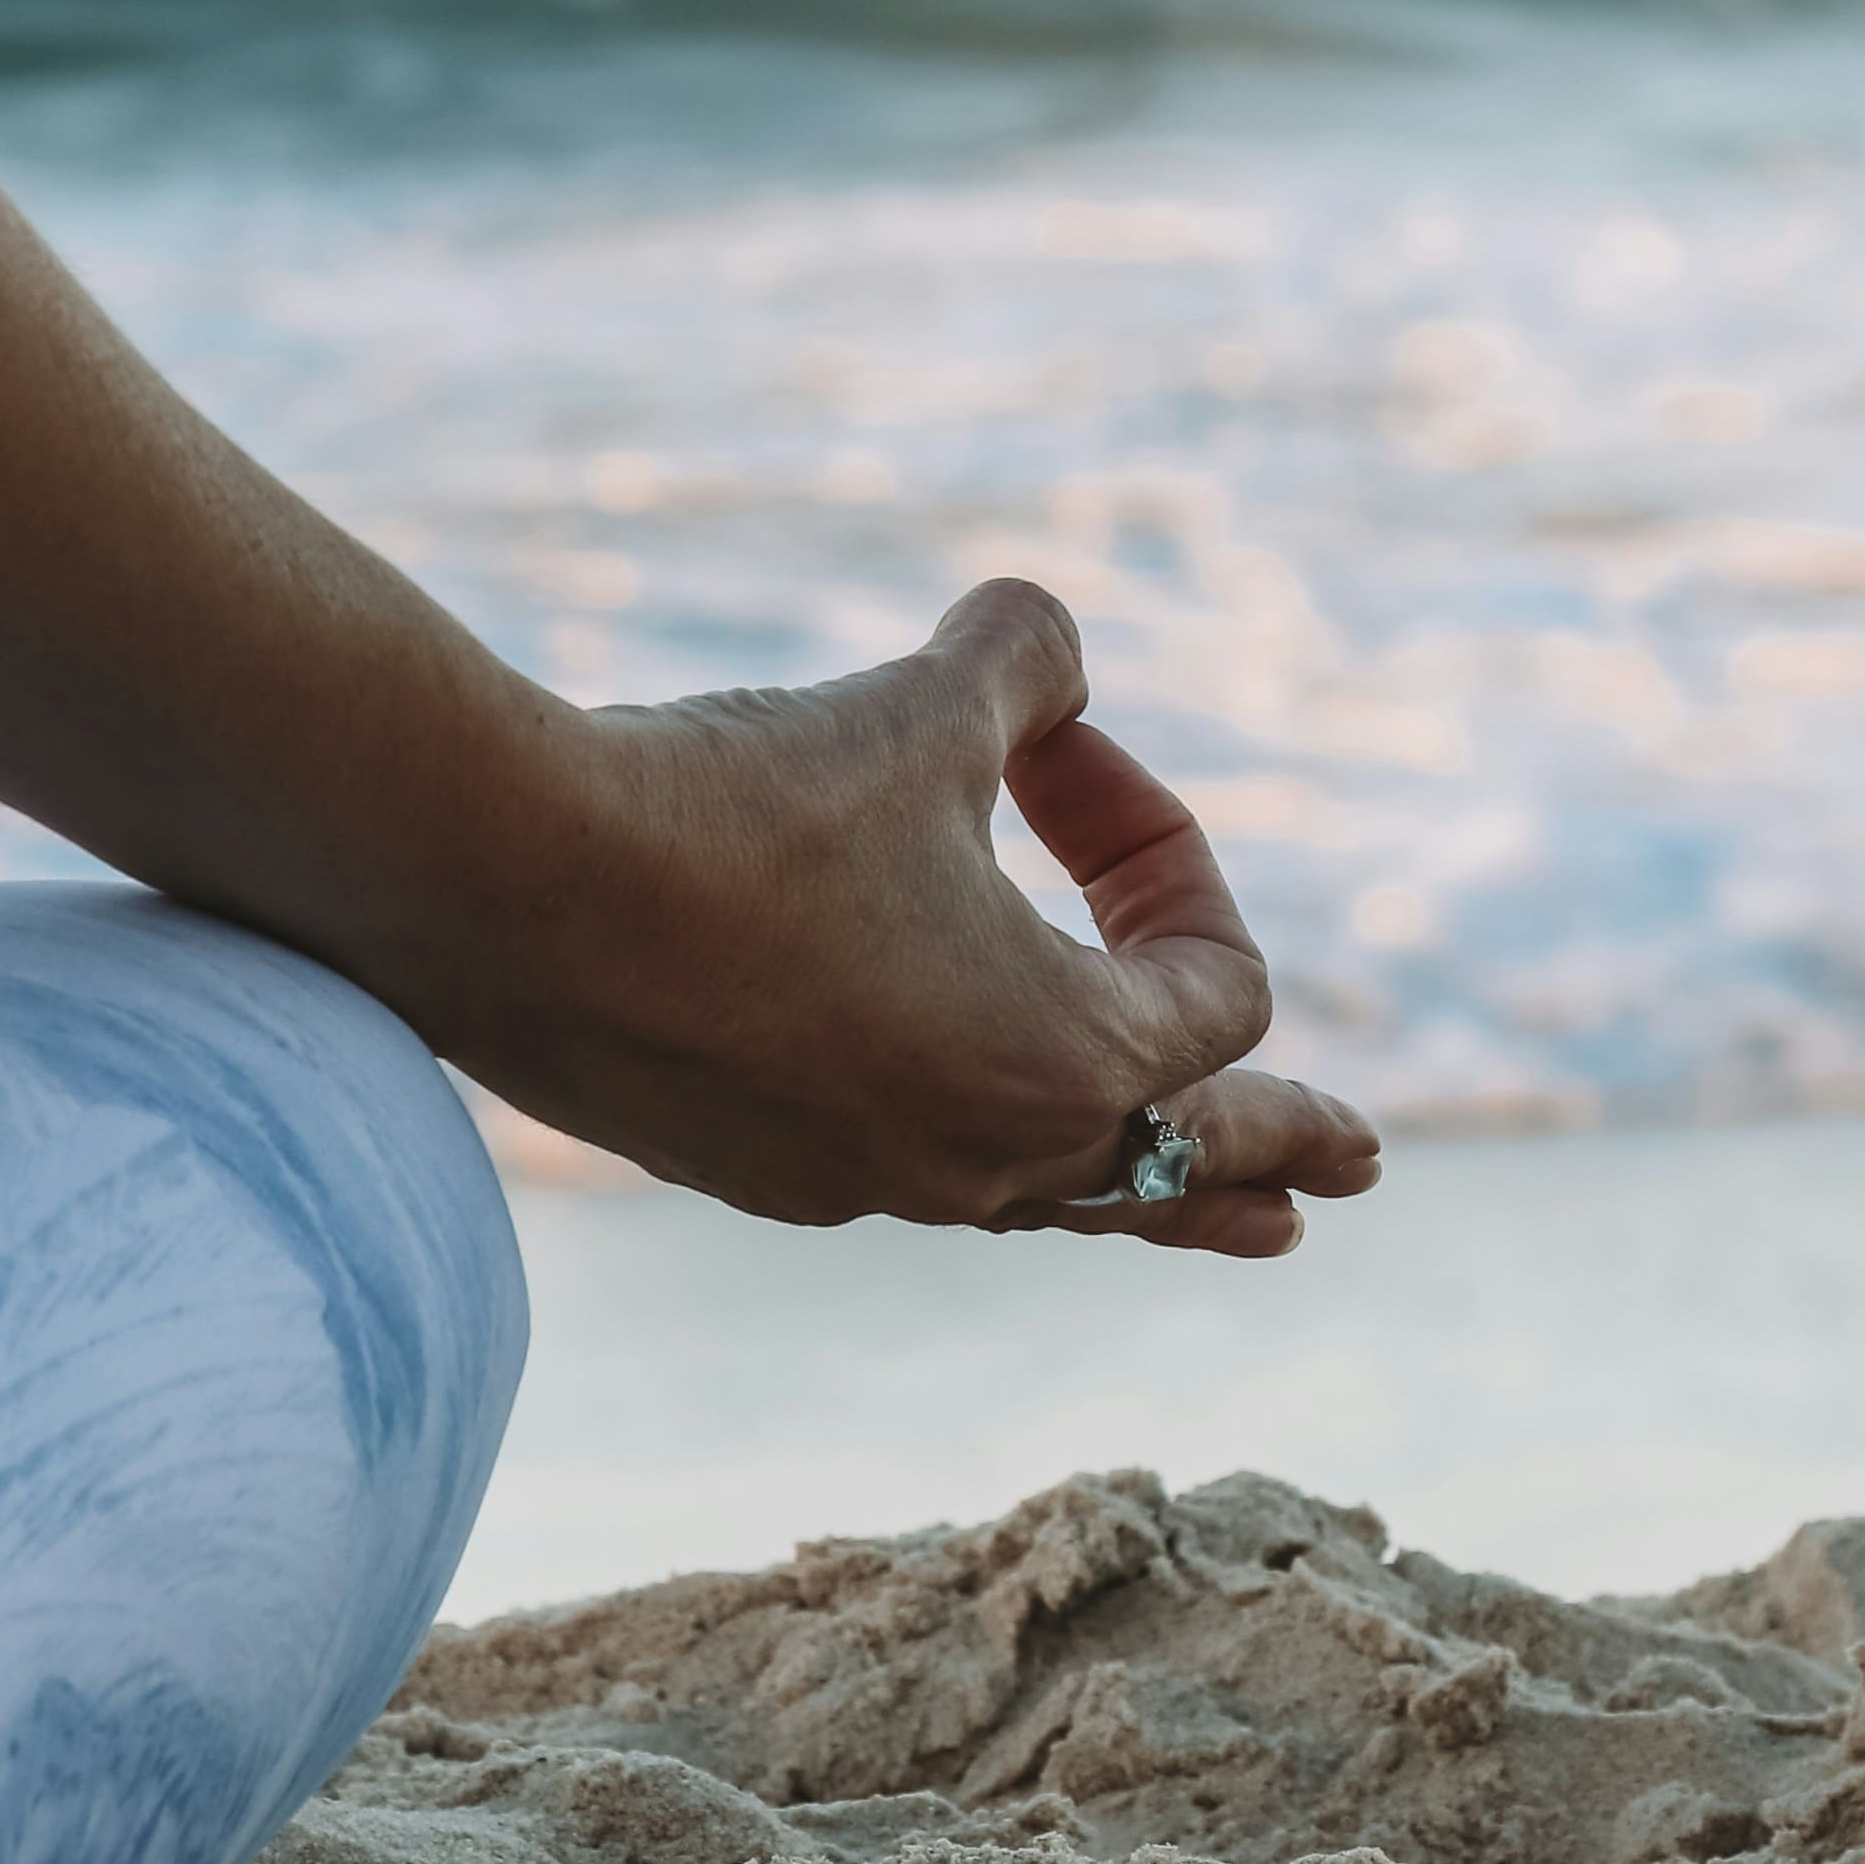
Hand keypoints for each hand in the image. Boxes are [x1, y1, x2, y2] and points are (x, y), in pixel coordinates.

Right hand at [419, 581, 1381, 1256]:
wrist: (504, 887)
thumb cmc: (737, 803)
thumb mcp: (919, 705)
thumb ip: (1026, 664)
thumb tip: (1051, 645)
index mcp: (1066, 1063)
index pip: (1215, 985)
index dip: (1165, 846)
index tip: (1057, 750)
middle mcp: (985, 1157)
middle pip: (1183, 1166)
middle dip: (1278, 1147)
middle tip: (1360, 1168)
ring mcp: (868, 1182)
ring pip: (1055, 1199)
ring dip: (1150, 1188)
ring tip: (1238, 1218)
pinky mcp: (758, 1169)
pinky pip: (917, 1174)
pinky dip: (977, 1145)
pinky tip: (962, 1138)